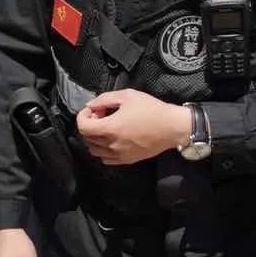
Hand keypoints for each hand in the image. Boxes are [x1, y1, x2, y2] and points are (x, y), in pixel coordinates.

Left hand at [76, 90, 190, 165]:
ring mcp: (119, 155)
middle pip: (87, 138)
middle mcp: (111, 144)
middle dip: (90, 125)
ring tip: (107, 127)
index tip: (92, 109)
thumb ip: (104, 99)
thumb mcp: (127, 96)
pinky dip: (103, 150)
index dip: (83, 116)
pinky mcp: (127, 160)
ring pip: (94, 150)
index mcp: (110, 128)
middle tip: (102, 115)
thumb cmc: (151, 109)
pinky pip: (106, 159)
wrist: (172, 127)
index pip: (82, 126)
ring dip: (95, 138)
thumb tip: (90, 105)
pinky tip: (113, 139)